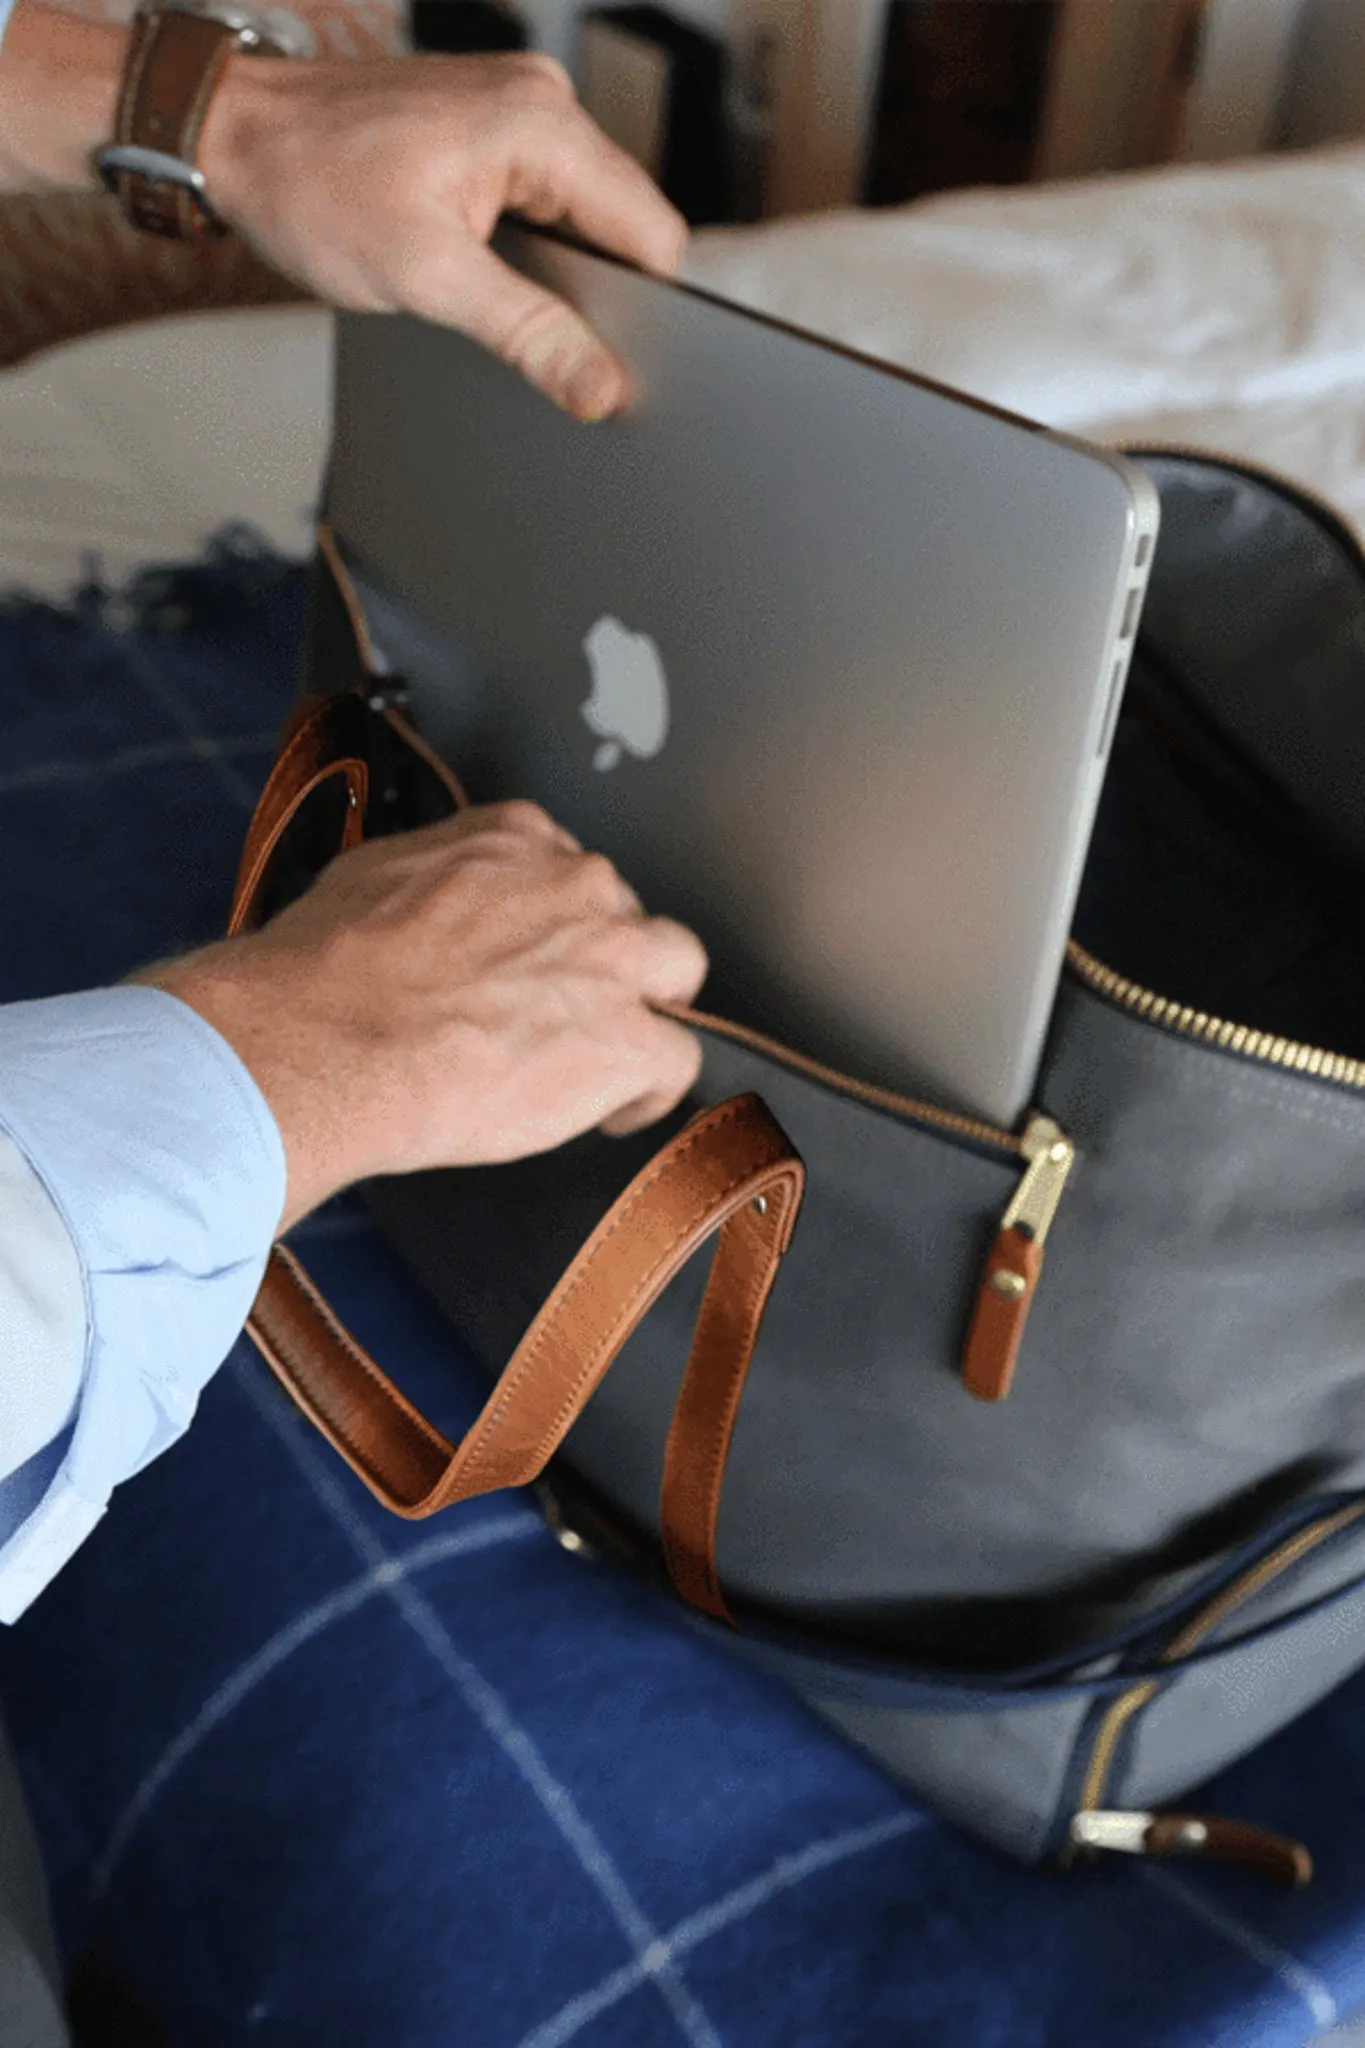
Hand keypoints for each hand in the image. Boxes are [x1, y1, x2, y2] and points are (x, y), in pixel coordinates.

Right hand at [141, 803, 707, 1228]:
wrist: (330, 1038)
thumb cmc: (327, 969)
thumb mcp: (372, 880)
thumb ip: (428, 884)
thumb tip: (415, 912)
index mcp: (517, 840)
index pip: (566, 868)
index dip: (556, 922)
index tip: (535, 955)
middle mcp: (578, 886)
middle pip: (629, 913)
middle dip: (610, 958)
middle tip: (570, 1008)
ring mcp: (613, 960)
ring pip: (678, 969)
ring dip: (650, 1009)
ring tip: (609, 1055)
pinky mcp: (627, 1040)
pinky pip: (678, 1063)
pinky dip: (650, 1092)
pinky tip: (613, 1114)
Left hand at [199, 49, 688, 419]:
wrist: (232, 133)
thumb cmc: (308, 184)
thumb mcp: (425, 278)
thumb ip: (527, 333)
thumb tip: (598, 385)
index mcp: (540, 124)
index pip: (652, 232)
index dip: (639, 308)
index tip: (601, 353)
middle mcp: (540, 101)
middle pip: (623, 225)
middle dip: (593, 290)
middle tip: (522, 324)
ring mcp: (516, 107)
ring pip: (584, 215)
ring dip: (553, 269)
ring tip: (484, 285)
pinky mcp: (489, 125)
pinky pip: (543, 197)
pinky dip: (524, 243)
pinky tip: (473, 260)